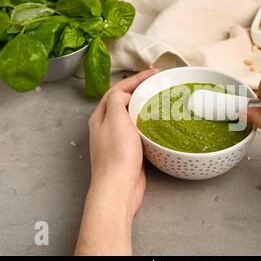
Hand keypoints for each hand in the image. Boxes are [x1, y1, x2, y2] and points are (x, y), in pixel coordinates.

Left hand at [88, 68, 159, 214]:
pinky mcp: (129, 150)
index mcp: (101, 116)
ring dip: (144, 103)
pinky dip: (148, 120)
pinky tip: (158, 121)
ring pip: (132, 114)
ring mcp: (118, 139)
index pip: (118, 89)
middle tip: (159, 82)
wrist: (119, 187)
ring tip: (160, 97)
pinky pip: (139, 128)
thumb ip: (117, 100)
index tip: (155, 72)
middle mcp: (107, 125)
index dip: (136, 78)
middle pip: (124, 100)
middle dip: (140, 88)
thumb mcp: (115, 119)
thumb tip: (125, 94)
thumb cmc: (117, 153)